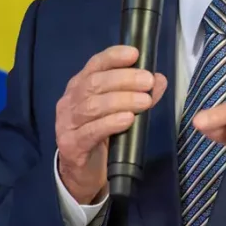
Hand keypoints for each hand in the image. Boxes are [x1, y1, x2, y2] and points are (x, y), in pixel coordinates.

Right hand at [55, 45, 166, 203]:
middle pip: (94, 83)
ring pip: (93, 106)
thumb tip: (158, 79)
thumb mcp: (120, 110)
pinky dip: (110, 123)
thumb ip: (138, 93)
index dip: (114, 57)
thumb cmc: (101, 133)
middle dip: (124, 79)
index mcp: (80, 85)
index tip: (135, 54)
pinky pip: (90, 131)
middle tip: (147, 81)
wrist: (81, 171)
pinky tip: (127, 120)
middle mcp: (70, 100)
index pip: (95, 65)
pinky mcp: (70, 145)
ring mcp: (67, 123)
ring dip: (122, 100)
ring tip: (145, 101)